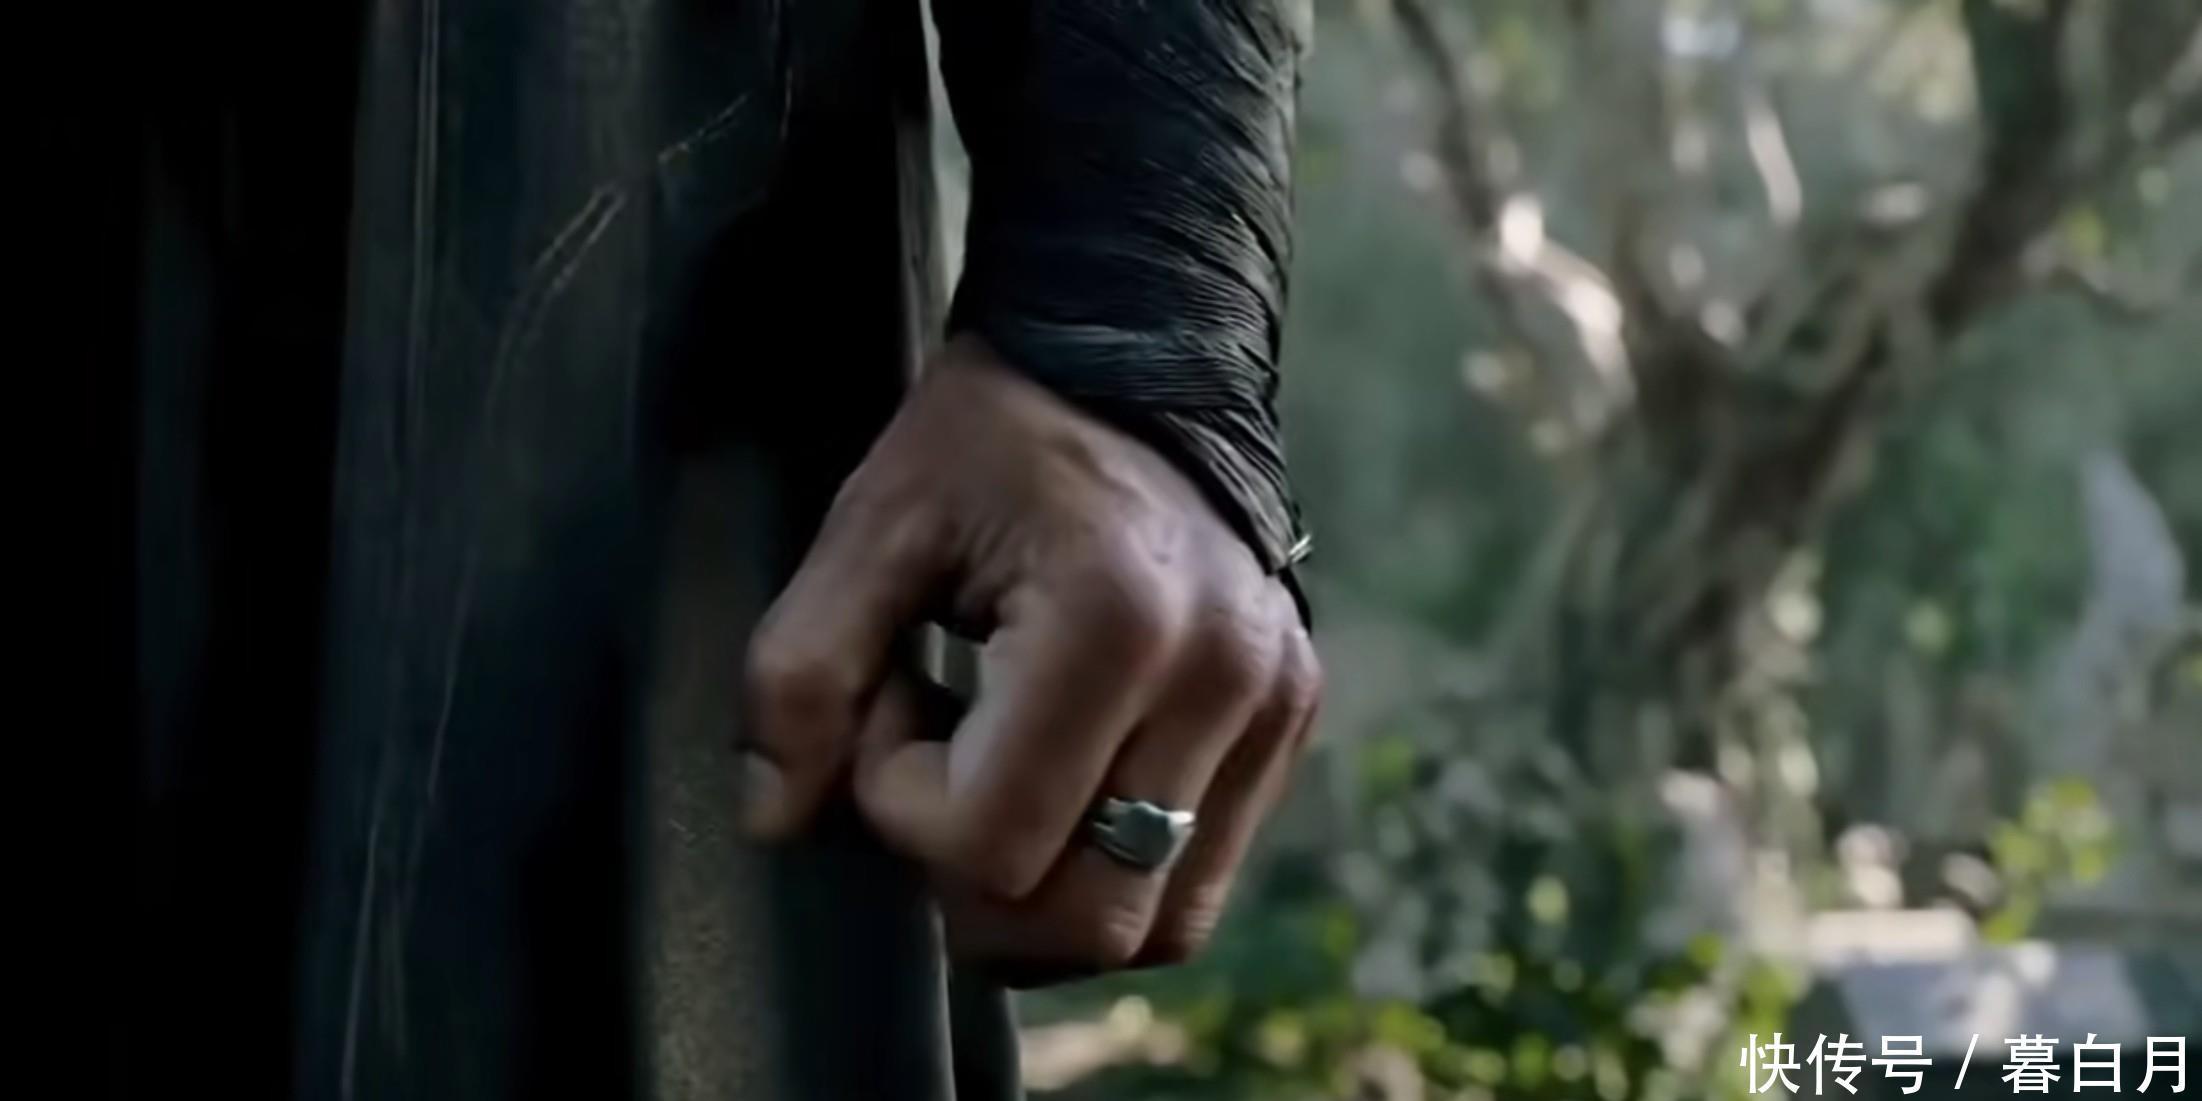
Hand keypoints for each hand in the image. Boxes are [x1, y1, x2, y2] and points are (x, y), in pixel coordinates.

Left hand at [741, 335, 1318, 983]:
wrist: (1140, 359)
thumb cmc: (994, 435)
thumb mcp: (874, 522)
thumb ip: (803, 670)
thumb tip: (774, 819)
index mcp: (1114, 624)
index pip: (989, 844)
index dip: (899, 803)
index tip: (897, 699)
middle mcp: (1218, 682)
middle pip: (1080, 920)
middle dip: (971, 884)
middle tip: (938, 767)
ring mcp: (1271, 710)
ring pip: (1153, 930)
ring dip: (1047, 897)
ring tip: (1006, 778)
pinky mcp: (1292, 723)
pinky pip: (1200, 881)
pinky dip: (1115, 871)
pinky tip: (1068, 779)